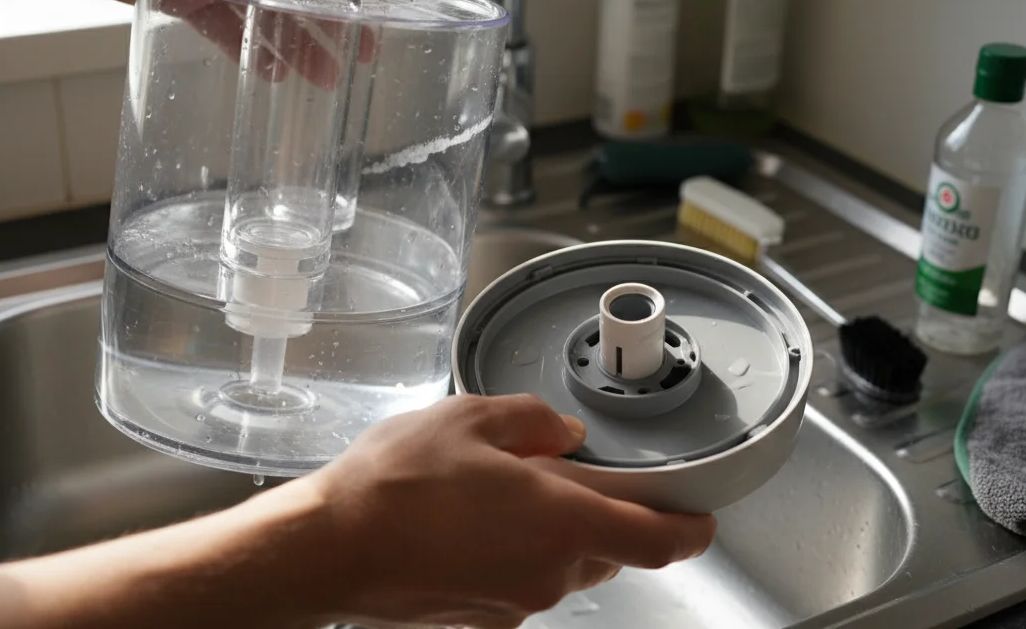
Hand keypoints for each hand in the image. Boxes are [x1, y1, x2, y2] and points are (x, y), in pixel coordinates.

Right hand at [245, 395, 717, 628]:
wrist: (327, 550)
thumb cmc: (392, 486)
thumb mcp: (469, 417)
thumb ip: (532, 420)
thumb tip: (561, 435)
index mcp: (563, 520)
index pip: (660, 539)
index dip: (690, 528)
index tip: (699, 516)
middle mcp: (550, 573)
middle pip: (608, 548)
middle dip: (599, 513)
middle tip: (561, 474)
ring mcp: (516, 603)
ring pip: (563, 565)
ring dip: (551, 532)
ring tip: (495, 492)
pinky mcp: (484, 620)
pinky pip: (520, 584)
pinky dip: (512, 555)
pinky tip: (468, 525)